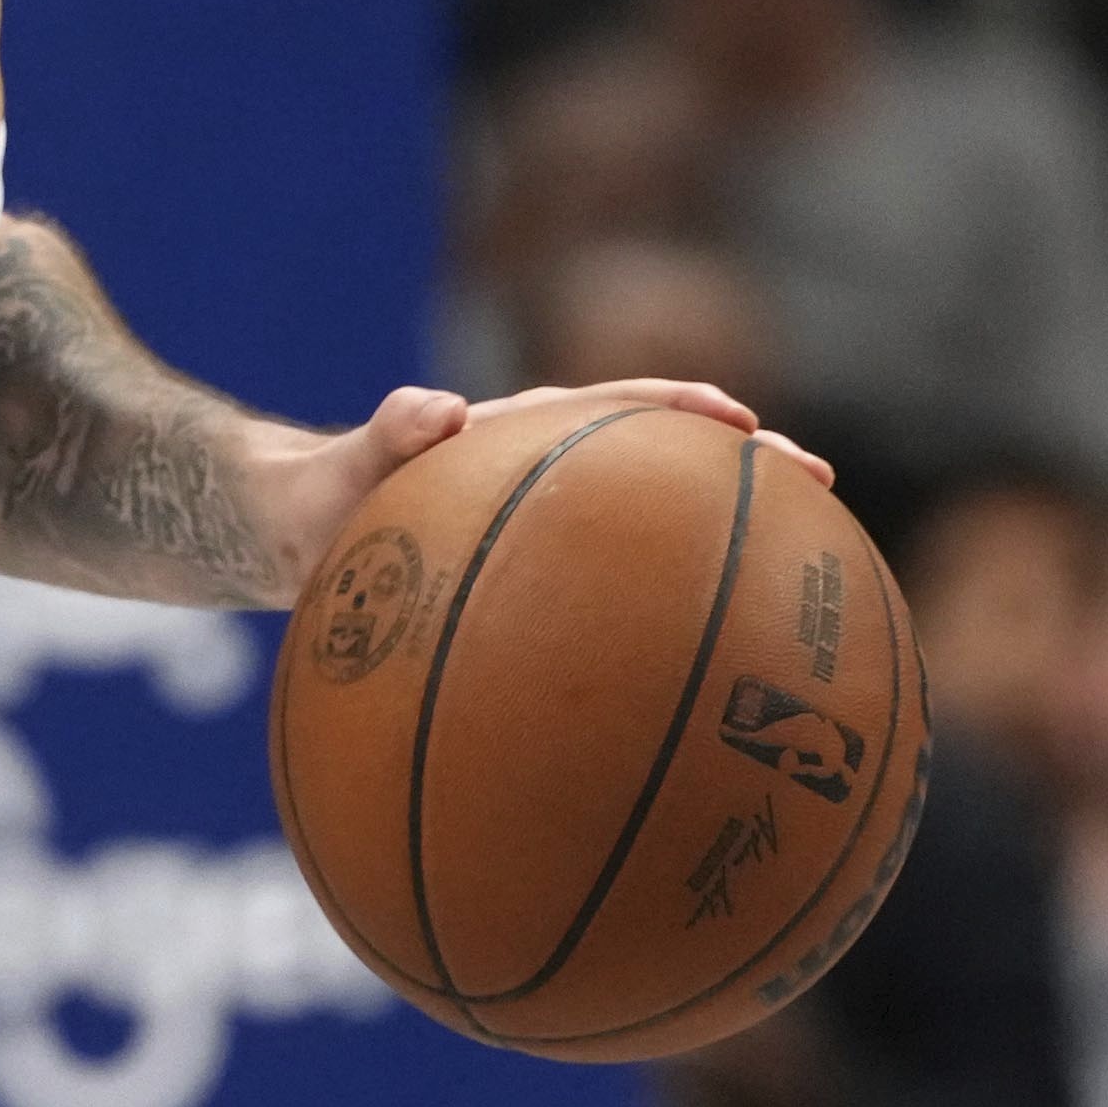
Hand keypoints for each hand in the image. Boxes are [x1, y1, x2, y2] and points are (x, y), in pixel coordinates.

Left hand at [259, 379, 828, 600]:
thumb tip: (435, 410)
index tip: (753, 433)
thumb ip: (381, 436)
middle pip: (667, 469)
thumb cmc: (314, 498)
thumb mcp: (338, 470)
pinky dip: (658, 630)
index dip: (690, 415)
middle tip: (820, 492)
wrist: (287, 537)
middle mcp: (553, 481)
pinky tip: (697, 698)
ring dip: (723, 553)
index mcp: (522, 436)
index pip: (623, 408)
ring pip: (652, 539)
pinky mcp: (536, 589)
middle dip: (746, 475)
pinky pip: (608, 606)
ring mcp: (552, 538)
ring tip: (800, 594)